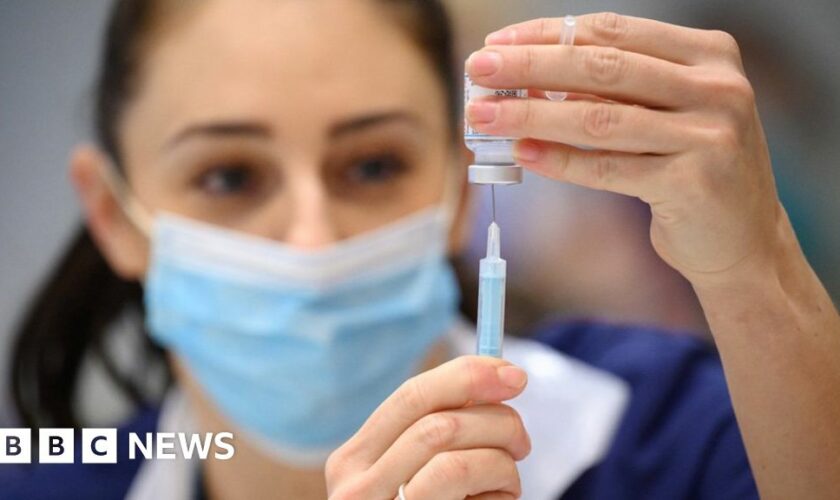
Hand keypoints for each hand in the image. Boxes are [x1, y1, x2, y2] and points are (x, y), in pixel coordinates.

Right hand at [326, 356, 530, 499]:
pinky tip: (495, 499)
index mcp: (354, 459)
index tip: (513, 374)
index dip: (467, 376)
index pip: (412, 395)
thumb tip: (497, 376)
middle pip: (439, 420)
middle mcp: (355, 486)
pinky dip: (498, 485)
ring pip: (454, 451)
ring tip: (505, 481)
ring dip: (500, 460)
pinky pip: (463, 480)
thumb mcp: (417, 474)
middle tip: (521, 441)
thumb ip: (440, 432)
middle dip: (496, 420)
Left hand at [466, 13, 785, 287]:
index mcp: (708, 55)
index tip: (499, 41)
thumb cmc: (691, 170)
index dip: (548, 34)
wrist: (743, 242)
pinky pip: (607, 168)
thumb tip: (528, 79)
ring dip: (531, 115)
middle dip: (529, 66)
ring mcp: (710, 134)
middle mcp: (716, 87)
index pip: (612, 32)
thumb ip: (611, 93)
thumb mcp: (662, 115)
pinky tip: (522, 153)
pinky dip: (560, 161)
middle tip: (478, 69)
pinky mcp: (693, 183)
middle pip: (601, 68)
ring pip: (599, 118)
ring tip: (484, 114)